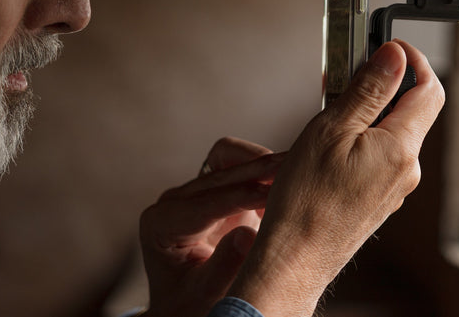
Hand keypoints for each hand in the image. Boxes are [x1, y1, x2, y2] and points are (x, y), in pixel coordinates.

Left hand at [139, 137, 284, 316]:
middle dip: (259, 171)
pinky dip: (265, 168)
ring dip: (264, 163)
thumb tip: (247, 236)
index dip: (244, 196)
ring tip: (297, 169)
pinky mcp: (219, 189)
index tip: (275, 195)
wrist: (188, 307)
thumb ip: (222, 268)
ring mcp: (197, 192)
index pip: (207, 202)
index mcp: (161, 225)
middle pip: (220, 169)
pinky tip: (290, 178)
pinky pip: (242, 164)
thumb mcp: (203, 296)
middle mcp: (175, 201)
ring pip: (232, 157)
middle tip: (296, 170)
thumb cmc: (190, 307)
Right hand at [228, 39, 444, 316]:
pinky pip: (379, 156)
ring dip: (369, 111)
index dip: (413, 60)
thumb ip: (368, 90)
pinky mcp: (378, 199)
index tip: (388, 45)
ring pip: (393, 133)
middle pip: (412, 109)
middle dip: (385, 84)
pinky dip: (362, 137)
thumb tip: (394, 56)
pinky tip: (332, 141)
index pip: (429, 89)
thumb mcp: (331, 130)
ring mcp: (394, 187)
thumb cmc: (305, 203)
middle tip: (350, 72)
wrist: (294, 260)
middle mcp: (407, 169)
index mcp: (402, 148)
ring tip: (333, 107)